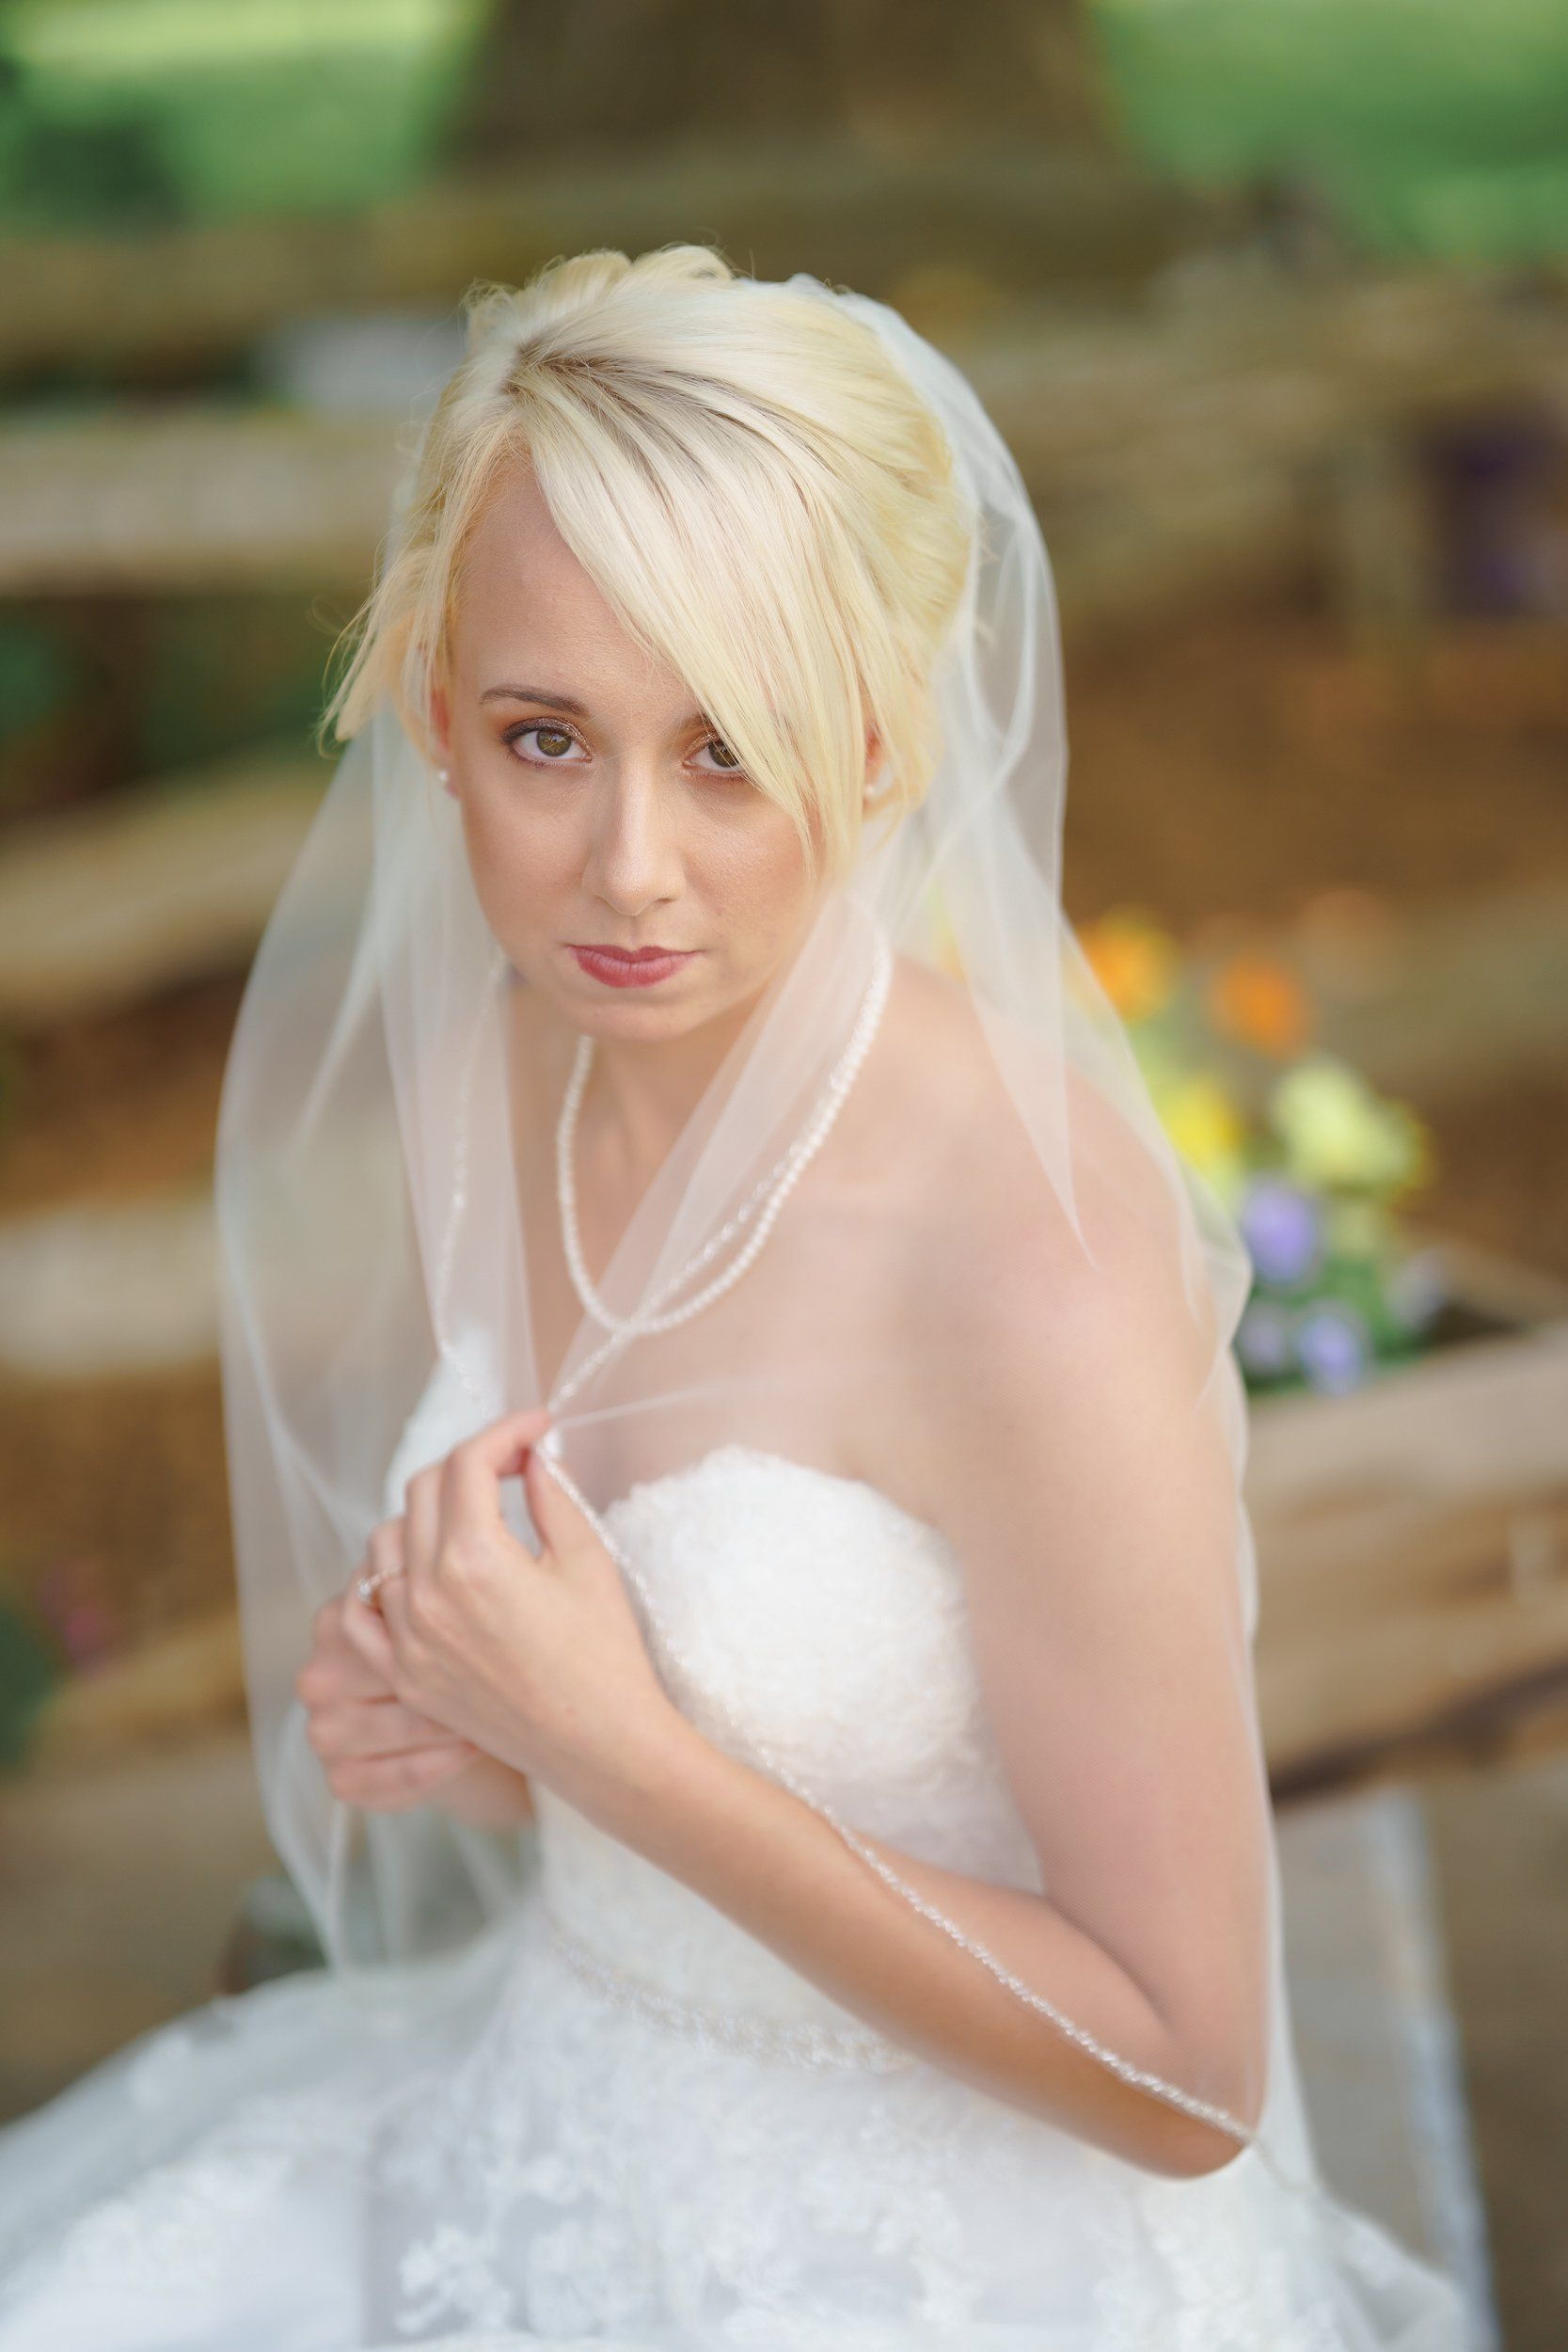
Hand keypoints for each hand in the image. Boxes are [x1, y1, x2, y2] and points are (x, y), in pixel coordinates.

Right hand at [295, 1570, 485, 1813]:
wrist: (472, 1720)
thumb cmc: (462, 1648)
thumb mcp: (449, 1598)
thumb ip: (439, 1567)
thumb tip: (469, 1518)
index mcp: (335, 1621)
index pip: (371, 1615)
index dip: (432, 1619)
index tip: (481, 1621)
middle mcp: (318, 1675)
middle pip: (379, 1673)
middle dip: (439, 1673)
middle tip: (493, 1671)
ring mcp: (323, 1730)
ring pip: (383, 1727)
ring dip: (440, 1722)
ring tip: (488, 1709)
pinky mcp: (342, 1779)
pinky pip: (380, 1779)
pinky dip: (430, 1767)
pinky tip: (470, 1748)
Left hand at [374, 1406, 681, 1825]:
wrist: (600, 1745)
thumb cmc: (605, 1655)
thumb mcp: (585, 1559)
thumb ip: (550, 1495)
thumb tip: (533, 1455)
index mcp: (475, 1559)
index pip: (470, 1462)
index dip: (506, 1430)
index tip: (537, 1427)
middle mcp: (428, 1593)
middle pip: (424, 1490)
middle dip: (469, 1463)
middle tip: (513, 1465)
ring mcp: (408, 1637)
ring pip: (385, 1541)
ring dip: (426, 1513)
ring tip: (473, 1517)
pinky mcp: (405, 1672)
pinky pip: (363, 1608)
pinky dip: (384, 1578)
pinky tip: (421, 1570)